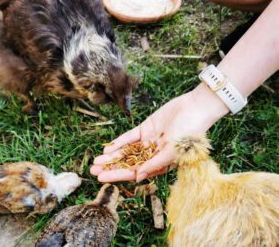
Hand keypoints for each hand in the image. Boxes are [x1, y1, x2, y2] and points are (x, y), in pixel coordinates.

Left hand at [90, 84, 228, 181]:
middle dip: (111, 167)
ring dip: (112, 156)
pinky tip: (107, 147)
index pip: (135, 172)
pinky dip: (119, 142)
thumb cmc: (189, 133)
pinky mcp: (146, 128)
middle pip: (128, 163)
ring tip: (96, 161)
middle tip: (93, 170)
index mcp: (159, 163)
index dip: (118, 175)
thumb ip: (154, 164)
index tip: (102, 178)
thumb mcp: (172, 151)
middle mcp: (152, 154)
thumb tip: (137, 177)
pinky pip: (130, 137)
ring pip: (126, 151)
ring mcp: (148, 141)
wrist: (194, 108)